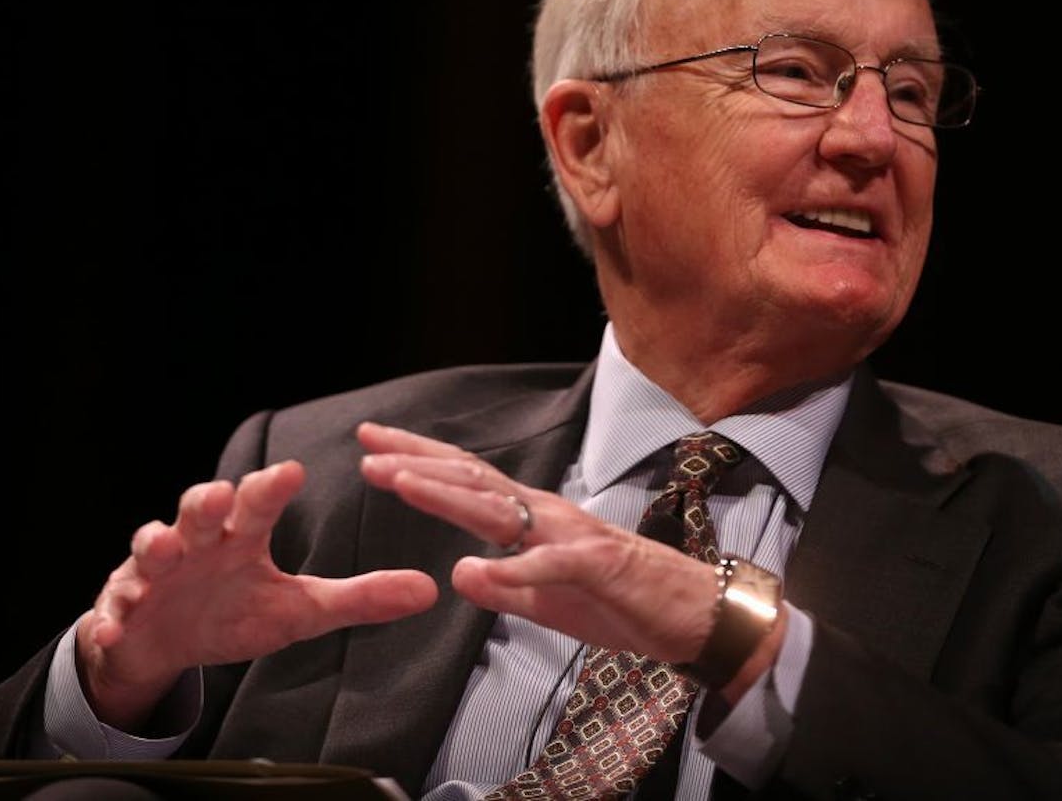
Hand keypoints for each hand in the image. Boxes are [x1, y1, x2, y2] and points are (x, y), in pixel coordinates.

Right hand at [77, 460, 437, 730]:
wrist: (161, 643)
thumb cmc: (232, 612)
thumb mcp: (298, 612)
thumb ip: (358, 599)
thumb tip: (429, 591)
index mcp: (240, 536)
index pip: (257, 503)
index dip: (270, 487)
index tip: (291, 472)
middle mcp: (196, 542)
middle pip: (198, 510)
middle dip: (205, 501)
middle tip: (219, 496)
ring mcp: (154, 573)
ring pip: (150, 547)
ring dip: (155, 545)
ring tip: (164, 549)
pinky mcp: (122, 608)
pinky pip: (113, 610)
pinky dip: (112, 616)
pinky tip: (113, 625)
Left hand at [357, 422, 719, 665]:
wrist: (694, 614)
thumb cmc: (625, 602)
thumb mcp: (549, 602)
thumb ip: (505, 588)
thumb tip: (458, 573)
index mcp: (536, 522)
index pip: (469, 484)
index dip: (421, 464)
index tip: (375, 450)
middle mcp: (549, 516)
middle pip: (474, 480)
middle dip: (418, 462)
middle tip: (367, 447)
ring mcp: (573, 537)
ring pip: (501, 509)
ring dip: (448, 495)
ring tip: (401, 482)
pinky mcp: (597, 568)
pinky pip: (550, 567)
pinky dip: (512, 568)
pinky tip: (474, 570)